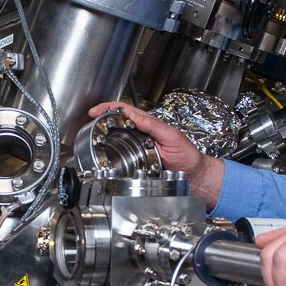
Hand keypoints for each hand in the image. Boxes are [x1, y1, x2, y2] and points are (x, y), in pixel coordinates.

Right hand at [88, 100, 222, 200]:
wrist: (194, 177)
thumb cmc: (188, 156)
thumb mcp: (172, 136)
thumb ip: (153, 125)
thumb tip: (134, 116)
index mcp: (149, 125)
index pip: (126, 111)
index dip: (109, 108)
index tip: (96, 111)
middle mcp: (141, 136)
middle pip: (118, 125)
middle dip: (103, 122)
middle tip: (91, 123)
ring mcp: (139, 151)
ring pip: (117, 143)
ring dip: (106, 140)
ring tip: (94, 138)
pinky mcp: (138, 165)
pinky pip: (123, 161)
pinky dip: (114, 159)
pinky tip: (108, 159)